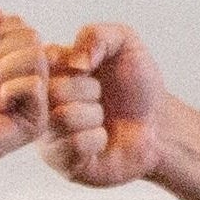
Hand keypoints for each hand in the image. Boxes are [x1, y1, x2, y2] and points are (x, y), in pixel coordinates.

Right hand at [45, 22, 164, 187]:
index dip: (73, 65)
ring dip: (95, 115)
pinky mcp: (63, 164)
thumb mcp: (124, 44)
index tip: (90, 69)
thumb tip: (75, 62)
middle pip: (53, 90)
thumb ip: (97, 35)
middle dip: (89, 90)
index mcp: (49, 74)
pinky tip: (103, 139)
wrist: (159, 124)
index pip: (40, 62)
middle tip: (100, 96)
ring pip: (63, 117)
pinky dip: (98, 139)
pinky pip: (74, 145)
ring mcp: (51, 136)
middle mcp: (43, 106)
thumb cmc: (137, 86)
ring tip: (102, 118)